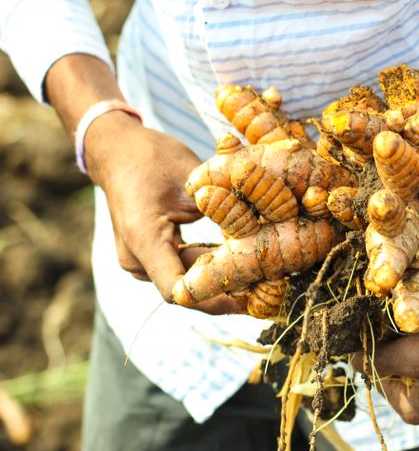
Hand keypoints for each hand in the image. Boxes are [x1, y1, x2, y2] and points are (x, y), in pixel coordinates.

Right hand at [86, 113, 246, 313]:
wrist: (117, 152)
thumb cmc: (152, 158)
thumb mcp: (193, 176)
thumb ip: (223, 205)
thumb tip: (264, 227)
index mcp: (143, 238)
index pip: (178, 289)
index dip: (215, 298)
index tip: (251, 296)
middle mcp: (136, 259)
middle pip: (186, 290)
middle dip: (228, 290)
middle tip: (270, 290)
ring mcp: (139, 262)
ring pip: (186, 282)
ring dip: (221, 280)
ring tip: (262, 278)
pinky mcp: (148, 258)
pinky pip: (181, 271)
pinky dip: (209, 269)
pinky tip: (241, 264)